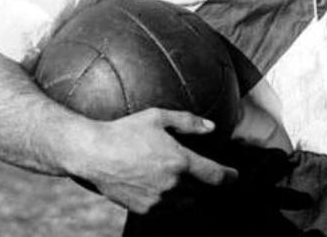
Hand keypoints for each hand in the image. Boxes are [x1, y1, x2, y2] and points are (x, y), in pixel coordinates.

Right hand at [73, 108, 237, 214]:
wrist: (93, 154)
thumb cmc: (124, 131)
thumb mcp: (156, 117)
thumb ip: (187, 122)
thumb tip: (211, 128)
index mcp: (180, 162)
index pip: (216, 176)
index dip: (229, 176)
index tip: (233, 175)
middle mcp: (173, 185)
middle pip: (203, 192)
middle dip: (205, 184)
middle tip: (201, 174)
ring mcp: (159, 200)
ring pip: (186, 203)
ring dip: (189, 194)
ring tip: (180, 182)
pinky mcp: (144, 209)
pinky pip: (165, 209)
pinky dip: (168, 201)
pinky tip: (159, 188)